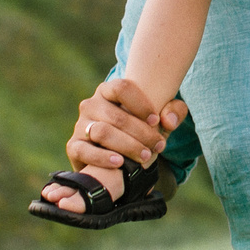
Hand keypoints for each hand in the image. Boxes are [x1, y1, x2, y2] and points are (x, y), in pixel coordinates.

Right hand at [37, 79, 186, 212]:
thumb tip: (169, 120)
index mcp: (109, 90)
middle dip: (141, 132)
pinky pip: (84, 150)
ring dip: (127, 145)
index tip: (156, 120)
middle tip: (158, 146)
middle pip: (116, 115)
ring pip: (102, 132)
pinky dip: (102, 157)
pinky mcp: (74, 146)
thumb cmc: (141, 130)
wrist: (118, 156)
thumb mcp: (162, 120)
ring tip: (145, 157)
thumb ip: (175, 112)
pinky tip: (119, 162)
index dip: (141, 103)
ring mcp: (80, 125)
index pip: (122, 87)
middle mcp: (91, 104)